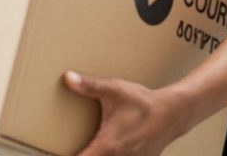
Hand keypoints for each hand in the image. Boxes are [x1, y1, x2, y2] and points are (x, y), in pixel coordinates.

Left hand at [63, 71, 189, 155]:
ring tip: (90, 147)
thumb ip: (89, 86)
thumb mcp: (114, 91)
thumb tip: (68, 78)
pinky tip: (109, 149)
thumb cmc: (143, 103)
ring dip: (97, 155)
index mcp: (107, 146)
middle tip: (67, 148)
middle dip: (82, 155)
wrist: (173, 113)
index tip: (53, 153)